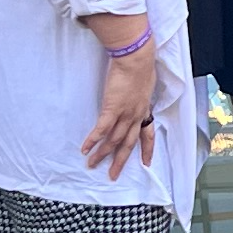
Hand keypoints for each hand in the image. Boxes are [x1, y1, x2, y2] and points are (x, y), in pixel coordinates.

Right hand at [82, 39, 162, 179]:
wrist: (136, 58)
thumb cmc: (141, 64)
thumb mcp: (145, 81)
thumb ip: (140, 90)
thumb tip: (137, 88)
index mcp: (144, 109)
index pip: (148, 134)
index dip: (147, 150)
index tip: (147, 163)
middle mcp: (136, 115)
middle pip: (128, 144)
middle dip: (120, 161)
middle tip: (113, 175)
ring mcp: (124, 114)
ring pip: (113, 140)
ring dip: (102, 154)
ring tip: (92, 164)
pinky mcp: (112, 108)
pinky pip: (101, 130)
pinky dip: (93, 141)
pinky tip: (85, 149)